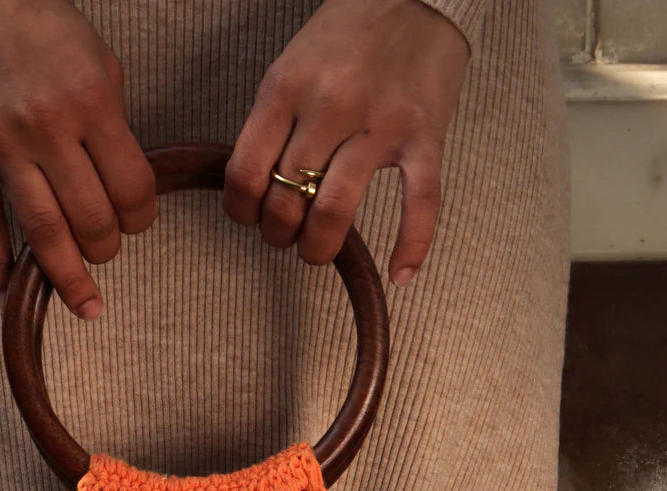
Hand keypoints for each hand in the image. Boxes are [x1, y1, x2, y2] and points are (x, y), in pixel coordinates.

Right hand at [0, 0, 157, 317]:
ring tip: (84, 304)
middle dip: (107, 248)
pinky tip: (4, 295)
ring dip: (67, 277)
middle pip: (90, 219)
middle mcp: (45, 126)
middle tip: (107, 250)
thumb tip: (123, 188)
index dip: (142, 218)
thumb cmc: (40, 25)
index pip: (132, 189)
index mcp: (90, 101)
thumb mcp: (98, 62)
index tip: (137, 222)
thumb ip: (113, 127)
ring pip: (42, 231)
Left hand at [223, 0, 468, 284]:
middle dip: (278, 233)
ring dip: (318, 247)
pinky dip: (411, 246)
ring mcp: (381, 124)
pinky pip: (420, 204)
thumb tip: (251, 190)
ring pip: (337, 211)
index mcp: (286, 88)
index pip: (246, 173)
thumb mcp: (289, 69)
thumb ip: (270, 125)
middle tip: (283, 235)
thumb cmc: (343, 39)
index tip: (248, 218)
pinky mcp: (425, 137)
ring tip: (315, 250)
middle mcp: (331, 106)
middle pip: (287, 200)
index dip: (241, 211)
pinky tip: (400, 274)